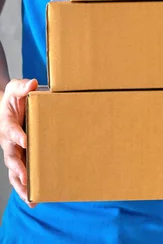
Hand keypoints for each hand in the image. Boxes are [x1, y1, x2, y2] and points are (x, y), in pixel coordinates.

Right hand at [0, 78, 37, 207]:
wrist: (11, 106)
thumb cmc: (15, 97)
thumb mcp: (16, 89)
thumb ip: (22, 86)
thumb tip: (33, 83)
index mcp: (7, 124)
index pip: (11, 130)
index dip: (17, 135)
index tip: (25, 140)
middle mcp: (8, 142)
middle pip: (11, 157)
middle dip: (18, 168)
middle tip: (26, 177)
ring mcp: (14, 152)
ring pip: (15, 172)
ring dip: (22, 185)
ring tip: (31, 199)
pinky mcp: (21, 158)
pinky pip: (22, 175)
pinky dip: (27, 188)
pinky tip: (35, 200)